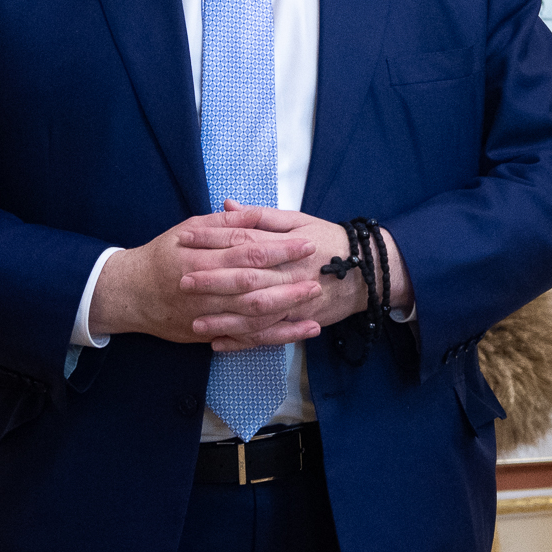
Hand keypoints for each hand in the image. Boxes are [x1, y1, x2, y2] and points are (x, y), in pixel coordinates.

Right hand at [88, 210, 320, 344]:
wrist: (130, 294)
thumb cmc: (162, 256)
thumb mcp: (187, 230)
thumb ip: (222, 222)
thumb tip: (252, 211)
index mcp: (200, 258)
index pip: (246, 252)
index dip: (278, 249)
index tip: (305, 244)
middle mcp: (204, 290)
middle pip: (252, 287)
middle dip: (288, 282)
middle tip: (317, 276)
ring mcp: (206, 316)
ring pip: (252, 316)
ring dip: (287, 311)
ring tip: (315, 302)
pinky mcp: (209, 335)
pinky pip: (247, 339)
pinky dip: (277, 336)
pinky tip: (302, 331)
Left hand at [176, 207, 412, 351]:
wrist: (369, 271)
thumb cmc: (330, 240)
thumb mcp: (299, 220)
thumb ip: (261, 216)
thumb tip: (226, 207)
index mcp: (289, 246)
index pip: (245, 241)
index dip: (214, 240)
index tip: (186, 239)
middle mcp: (291, 275)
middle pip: (248, 279)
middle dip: (213, 282)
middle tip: (182, 282)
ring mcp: (296, 303)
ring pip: (256, 314)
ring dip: (224, 320)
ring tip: (194, 322)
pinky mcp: (300, 323)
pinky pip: (269, 336)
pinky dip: (243, 342)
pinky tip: (219, 344)